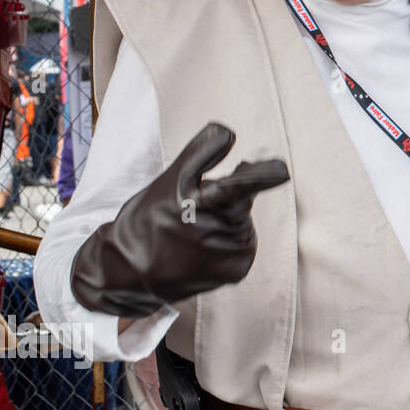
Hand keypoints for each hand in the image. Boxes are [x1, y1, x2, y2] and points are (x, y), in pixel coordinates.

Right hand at [70, 123, 289, 316]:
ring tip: (194, 233)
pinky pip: (245, 242)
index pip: (235, 187)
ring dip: (227, 219)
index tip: (281, 170)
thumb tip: (229, 134)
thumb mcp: (167, 181)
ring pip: (243, 221)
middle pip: (242, 200)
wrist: (127, 274)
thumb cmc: (147, 221)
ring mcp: (228, 256)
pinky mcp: (237, 271)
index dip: (260, 176)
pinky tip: (205, 246)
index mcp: (193, 206)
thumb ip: (200, 153)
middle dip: (225, 198)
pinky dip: (231, 238)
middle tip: (192, 210)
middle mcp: (213, 234)